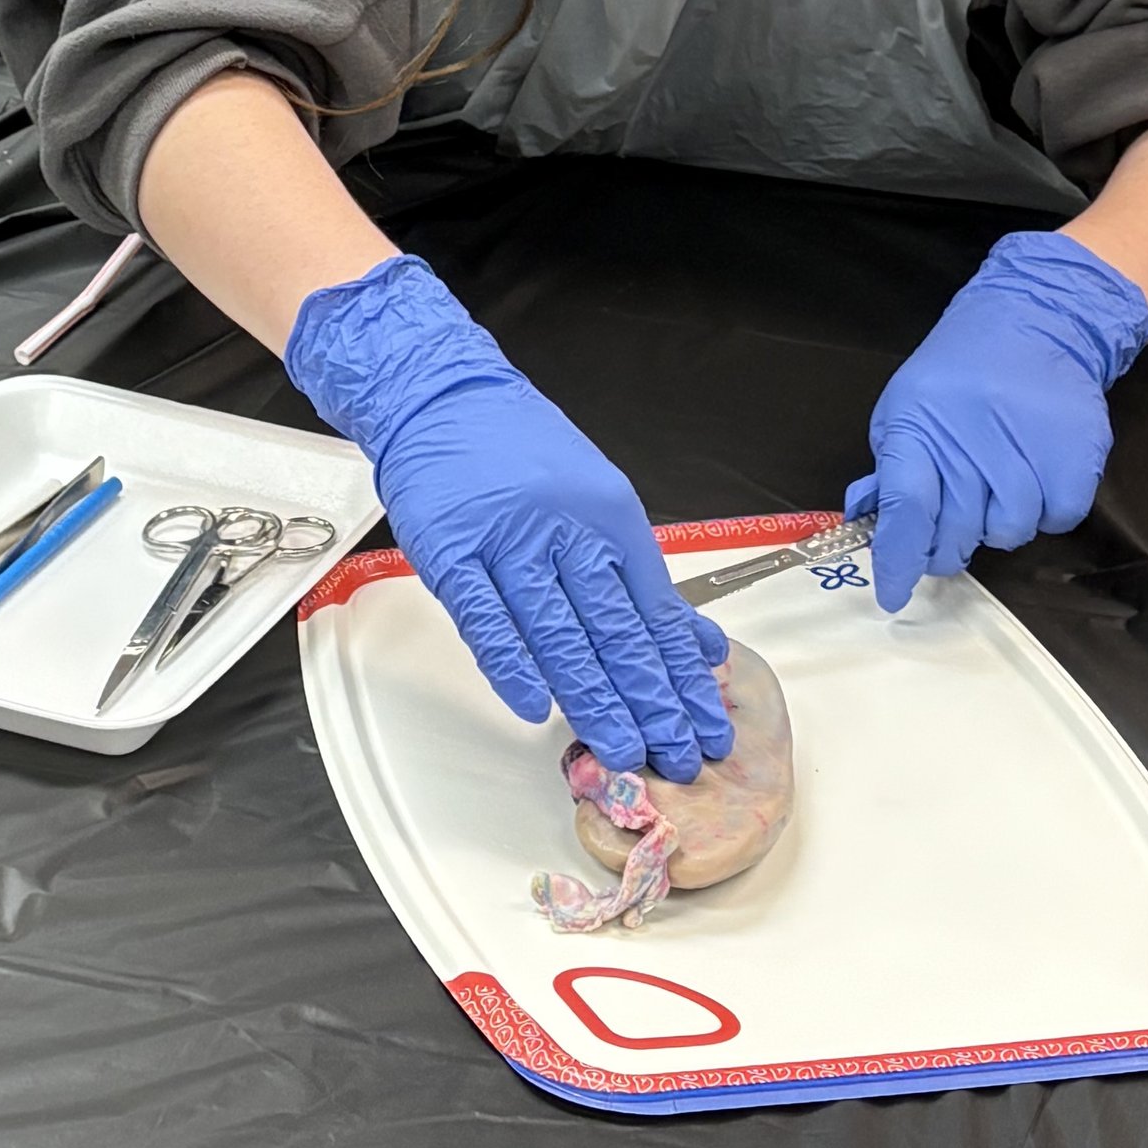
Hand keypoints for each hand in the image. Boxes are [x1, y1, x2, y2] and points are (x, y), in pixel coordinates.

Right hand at [285, 253, 731, 778]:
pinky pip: (485, 617)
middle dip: (651, 701)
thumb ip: (642, 573)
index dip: (682, 676)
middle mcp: (566, 530)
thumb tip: (696, 640)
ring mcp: (507, 542)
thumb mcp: (598, 495)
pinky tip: (534, 705)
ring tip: (623, 749)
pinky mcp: (452, 552)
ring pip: (559, 632)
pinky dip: (510, 663)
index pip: (656, 611)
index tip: (705, 723)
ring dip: (595, 698)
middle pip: (616, 630)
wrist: (442, 394)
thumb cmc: (519, 448)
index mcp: (610, 517)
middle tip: (678, 753)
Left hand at [849, 230, 1147, 612]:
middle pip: (957, 534)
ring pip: (1009, 533)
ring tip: (999, 481)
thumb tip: (871, 525)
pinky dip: (1046, 510)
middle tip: (954, 523)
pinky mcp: (1075, 458)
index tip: (892, 593)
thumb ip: (892, 468)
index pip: (904, 508)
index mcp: (920, 429)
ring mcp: (1027, 452)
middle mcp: (972, 443)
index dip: (897, 558)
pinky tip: (1036, 474)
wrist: (1036, 324)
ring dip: (999, 521)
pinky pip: (1056, 521)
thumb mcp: (906, 407)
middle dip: (948, 544)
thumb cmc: (958, 371)